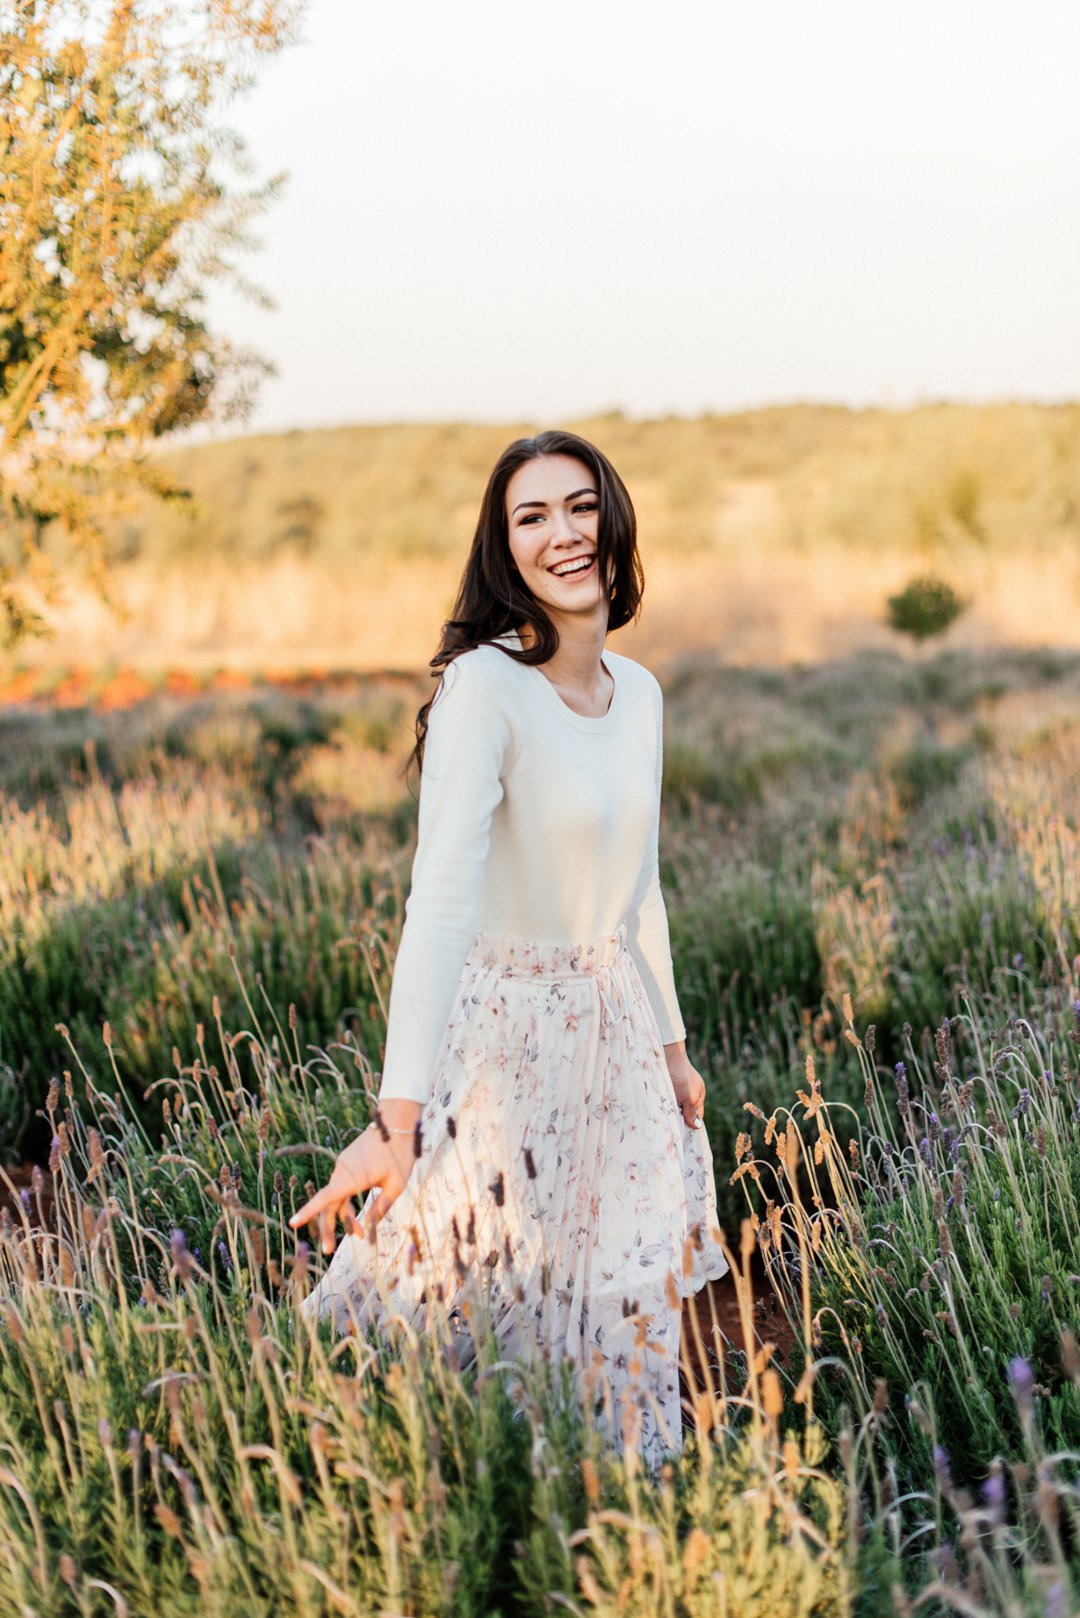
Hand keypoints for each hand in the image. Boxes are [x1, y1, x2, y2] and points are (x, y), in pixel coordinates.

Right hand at [289, 1102, 421, 1254]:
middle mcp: (342, 1171)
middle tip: (328, 1251)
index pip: (325, 1198)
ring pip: (336, 1197)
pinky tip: (357, 1216)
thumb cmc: (399, 1153)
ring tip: (359, 1235)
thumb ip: (381, 1206)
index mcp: (352, 1177)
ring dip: (343, 1217)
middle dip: (327, 1228)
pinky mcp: (348, 1162)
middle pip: (328, 1204)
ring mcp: (343, 1165)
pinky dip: (346, 1203)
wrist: (396, 1122)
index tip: (293, 1222)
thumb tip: (368, 1226)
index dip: (308, 1211)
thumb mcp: (396, 1185)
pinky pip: (342, 1187)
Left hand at [664, 1043, 704, 1128]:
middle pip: (685, 1112)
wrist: (666, 1055)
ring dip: (669, 1112)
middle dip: (679, 1119)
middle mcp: (689, 1092)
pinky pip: (665, 1099)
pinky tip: (657, 1108)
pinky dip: (662, 1104)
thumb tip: (698, 1127)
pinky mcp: (666, 1086)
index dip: (691, 1125)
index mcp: (698, 1096)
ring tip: (662, 1119)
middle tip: (671, 1130)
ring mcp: (677, 1089)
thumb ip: (691, 1112)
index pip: (697, 1116)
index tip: (683, 1135)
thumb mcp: (688, 1097)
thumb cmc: (680, 1076)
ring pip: (674, 1107)